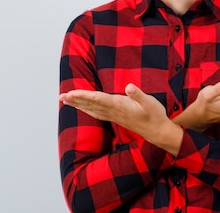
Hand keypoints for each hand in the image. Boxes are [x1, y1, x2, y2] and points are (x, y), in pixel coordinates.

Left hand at [60, 84, 183, 155]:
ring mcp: (114, 115)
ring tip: (66, 101)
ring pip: (92, 109)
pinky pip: (97, 114)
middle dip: (75, 100)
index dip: (83, 95)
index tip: (70, 93)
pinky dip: (88, 110)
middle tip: (61, 96)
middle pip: (90, 104)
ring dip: (79, 104)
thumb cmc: (154, 115)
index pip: (97, 99)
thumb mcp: (149, 102)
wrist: (158, 131)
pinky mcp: (116, 117)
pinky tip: (84, 108)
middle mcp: (113, 111)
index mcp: (119, 105)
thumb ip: (138, 94)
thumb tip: (129, 87)